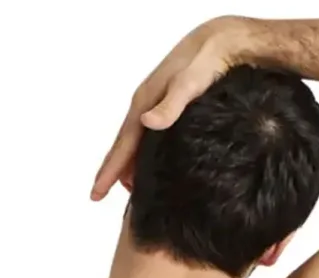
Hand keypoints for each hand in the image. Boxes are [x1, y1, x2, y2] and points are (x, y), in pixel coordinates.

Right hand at [91, 16, 252, 200]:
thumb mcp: (190, 82)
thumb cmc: (208, 61)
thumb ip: (171, 104)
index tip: (96, 193)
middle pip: (123, 145)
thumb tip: (147, 123)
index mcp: (145, 104)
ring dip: (128, 164)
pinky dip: (142, 153)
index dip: (109, 171)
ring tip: (127, 189)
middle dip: (111, 171)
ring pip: (135, 142)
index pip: (122, 145)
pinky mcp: (167, 105)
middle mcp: (146, 105)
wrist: (222, 41)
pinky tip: (150, 165)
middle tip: (100, 195)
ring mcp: (155, 105)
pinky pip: (147, 136)